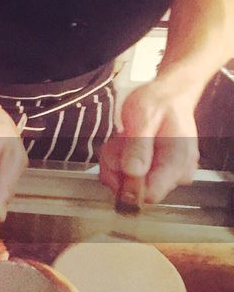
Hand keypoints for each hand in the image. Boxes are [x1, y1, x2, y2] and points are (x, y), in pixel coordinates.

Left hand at [99, 79, 200, 203]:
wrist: (167, 97)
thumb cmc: (158, 104)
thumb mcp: (143, 118)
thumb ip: (138, 146)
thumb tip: (132, 173)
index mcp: (178, 163)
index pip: (151, 194)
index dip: (127, 183)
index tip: (120, 159)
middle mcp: (175, 175)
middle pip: (133, 190)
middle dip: (117, 167)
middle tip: (121, 141)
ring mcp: (163, 176)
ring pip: (123, 183)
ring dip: (114, 162)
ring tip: (123, 139)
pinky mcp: (151, 174)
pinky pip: (122, 177)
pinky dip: (115, 161)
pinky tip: (123, 145)